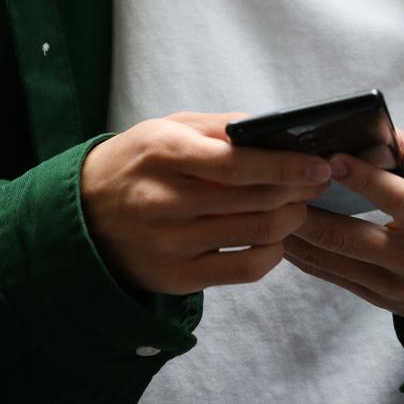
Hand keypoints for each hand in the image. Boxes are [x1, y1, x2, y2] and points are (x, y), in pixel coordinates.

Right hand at [81, 112, 330, 294]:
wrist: (84, 214)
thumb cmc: (138, 162)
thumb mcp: (169, 128)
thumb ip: (221, 126)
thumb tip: (277, 130)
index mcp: (164, 153)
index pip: (238, 163)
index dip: (288, 166)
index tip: (319, 166)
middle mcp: (163, 200)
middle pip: (256, 201)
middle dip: (298, 191)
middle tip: (315, 183)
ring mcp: (169, 244)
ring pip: (256, 234)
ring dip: (291, 219)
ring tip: (298, 206)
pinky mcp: (176, 276)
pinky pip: (244, 271)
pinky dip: (272, 253)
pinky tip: (275, 238)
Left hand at [284, 131, 403, 330]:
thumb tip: (398, 138)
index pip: (391, 197)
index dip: (356, 175)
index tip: (327, 155)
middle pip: (344, 235)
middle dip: (304, 208)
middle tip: (278, 182)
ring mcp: (395, 285)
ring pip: (331, 260)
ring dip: (296, 233)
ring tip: (271, 205)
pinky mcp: (382, 299)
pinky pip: (335, 278)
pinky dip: (307, 256)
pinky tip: (287, 235)